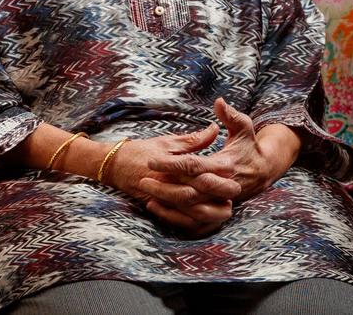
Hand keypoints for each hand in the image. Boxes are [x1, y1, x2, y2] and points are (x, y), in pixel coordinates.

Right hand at [109, 122, 239, 235]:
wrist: (115, 166)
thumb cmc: (142, 151)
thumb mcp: (167, 142)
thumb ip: (192, 140)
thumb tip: (214, 129)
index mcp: (171, 163)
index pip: (198, 167)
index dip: (216, 168)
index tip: (232, 166)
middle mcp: (168, 182)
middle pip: (198, 190)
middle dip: (219, 191)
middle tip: (236, 189)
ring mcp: (164, 197)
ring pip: (191, 209)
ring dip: (211, 210)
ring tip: (227, 207)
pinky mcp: (160, 208)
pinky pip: (180, 221)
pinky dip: (196, 222)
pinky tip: (209, 218)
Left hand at [144, 97, 293, 202]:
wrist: (262, 171)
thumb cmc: (249, 146)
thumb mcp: (244, 127)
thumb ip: (230, 115)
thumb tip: (218, 101)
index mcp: (224, 166)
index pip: (192, 166)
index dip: (171, 163)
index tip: (151, 159)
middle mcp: (221, 187)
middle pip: (187, 190)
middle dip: (164, 185)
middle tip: (143, 177)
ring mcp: (220, 203)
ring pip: (188, 209)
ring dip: (166, 202)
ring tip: (145, 191)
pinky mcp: (216, 213)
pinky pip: (193, 221)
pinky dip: (174, 216)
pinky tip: (156, 206)